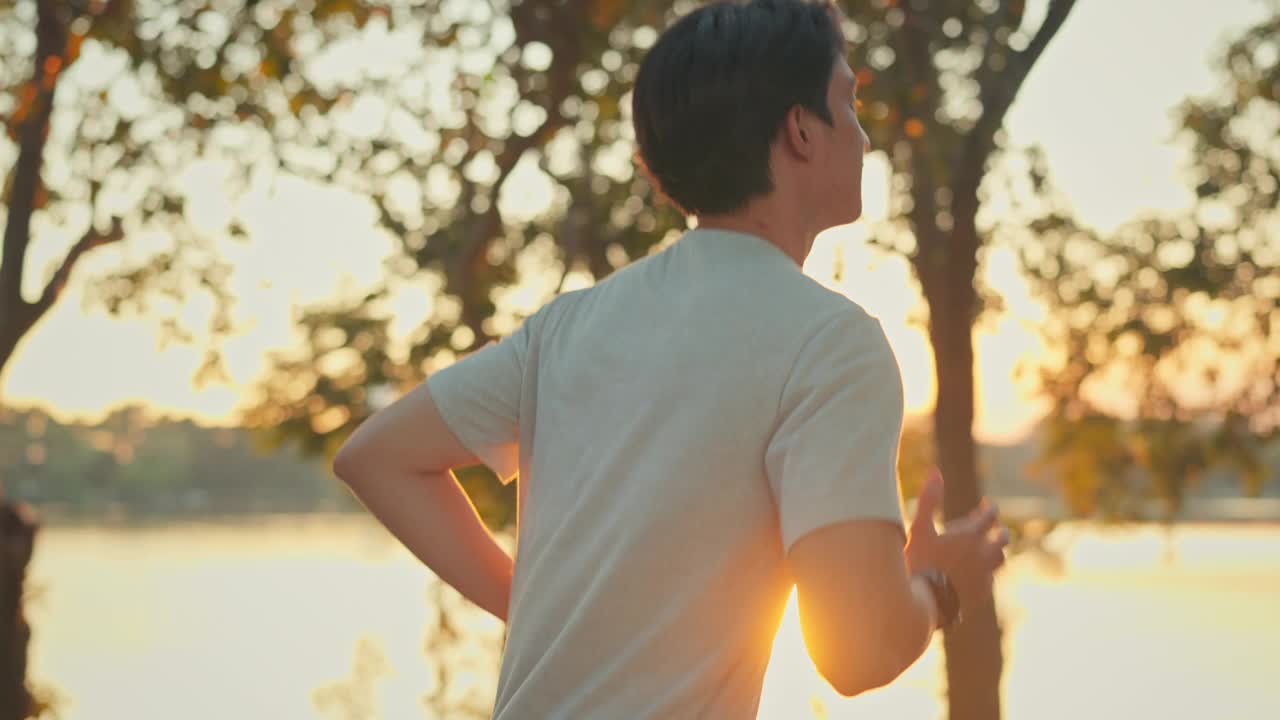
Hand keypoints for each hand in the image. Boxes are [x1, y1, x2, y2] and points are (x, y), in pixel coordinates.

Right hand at [904, 467, 1009, 617]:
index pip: (990, 516)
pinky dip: (986, 571)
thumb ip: (929, 499)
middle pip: (1002, 538)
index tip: (985, 506)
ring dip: (995, 550)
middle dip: (998, 529)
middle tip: (989, 527)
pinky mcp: (982, 594)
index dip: (988, 509)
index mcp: (970, 536)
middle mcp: (984, 555)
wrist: (923, 604)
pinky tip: (974, 572)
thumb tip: (935, 471)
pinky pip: (990, 579)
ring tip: (984, 549)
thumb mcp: (919, 528)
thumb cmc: (918, 563)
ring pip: (1000, 559)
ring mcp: (985, 576)